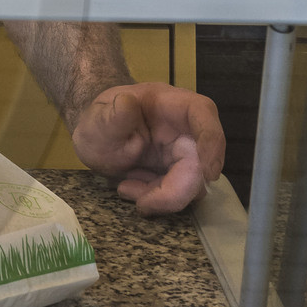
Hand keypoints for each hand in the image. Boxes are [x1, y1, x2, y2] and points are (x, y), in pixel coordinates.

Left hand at [71, 82, 224, 214]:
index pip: (202, 112)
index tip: (208, 173)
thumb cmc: (99, 122)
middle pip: (201, 160)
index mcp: (169, 102)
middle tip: (143, 204)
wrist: (94, 141)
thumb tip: (126, 102)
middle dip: (176, 190)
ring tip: (125, 188)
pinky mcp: (177, 172)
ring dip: (161, 196)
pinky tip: (129, 188)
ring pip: (191, 183)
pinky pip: (177, 193)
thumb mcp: (98, 119)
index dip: (212, 141)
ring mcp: (182, 151)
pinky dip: (155, 199)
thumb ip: (113, 116)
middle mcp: (183, 127)